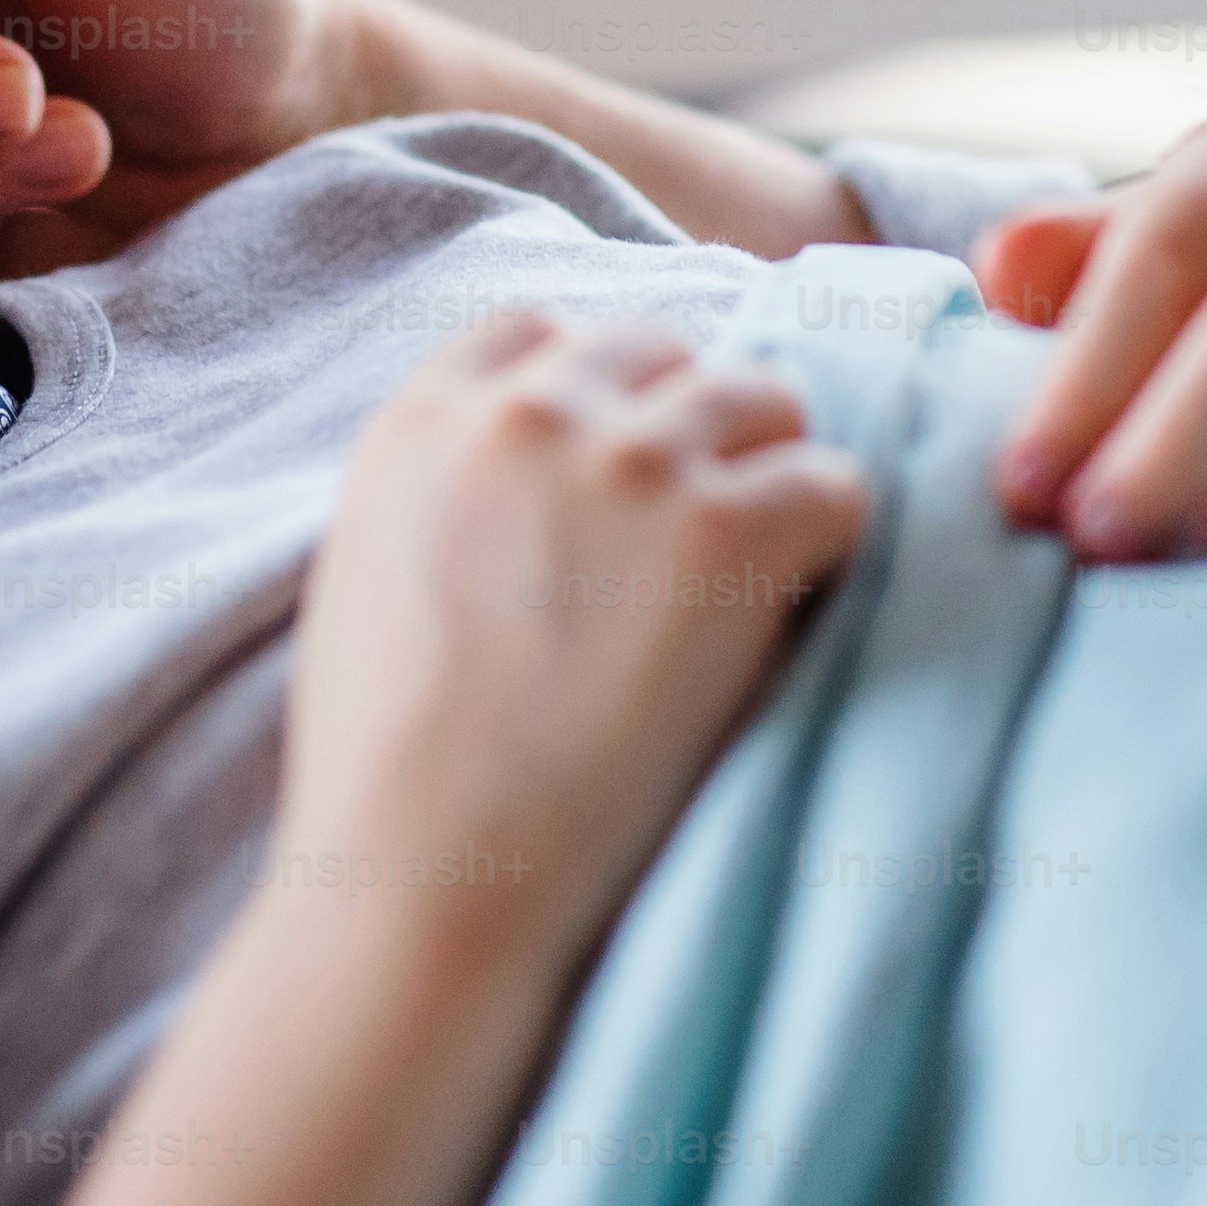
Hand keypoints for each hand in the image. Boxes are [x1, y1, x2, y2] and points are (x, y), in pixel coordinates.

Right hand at [278, 315, 873, 957]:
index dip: (602, 393)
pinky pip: (835, 486)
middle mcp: (529, 412)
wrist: (426, 873)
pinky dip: (834, 543)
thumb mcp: (371, 579)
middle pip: (665, 353)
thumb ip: (447, 498)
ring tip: (768, 572)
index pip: (542, 333)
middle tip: (709, 528)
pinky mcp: (725, 530)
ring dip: (774, 475)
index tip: (627, 463)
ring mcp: (632, 461)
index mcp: (424, 422)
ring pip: (766, 399)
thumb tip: (530, 500)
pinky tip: (802, 610)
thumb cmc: (385, 774)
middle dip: (696, 426)